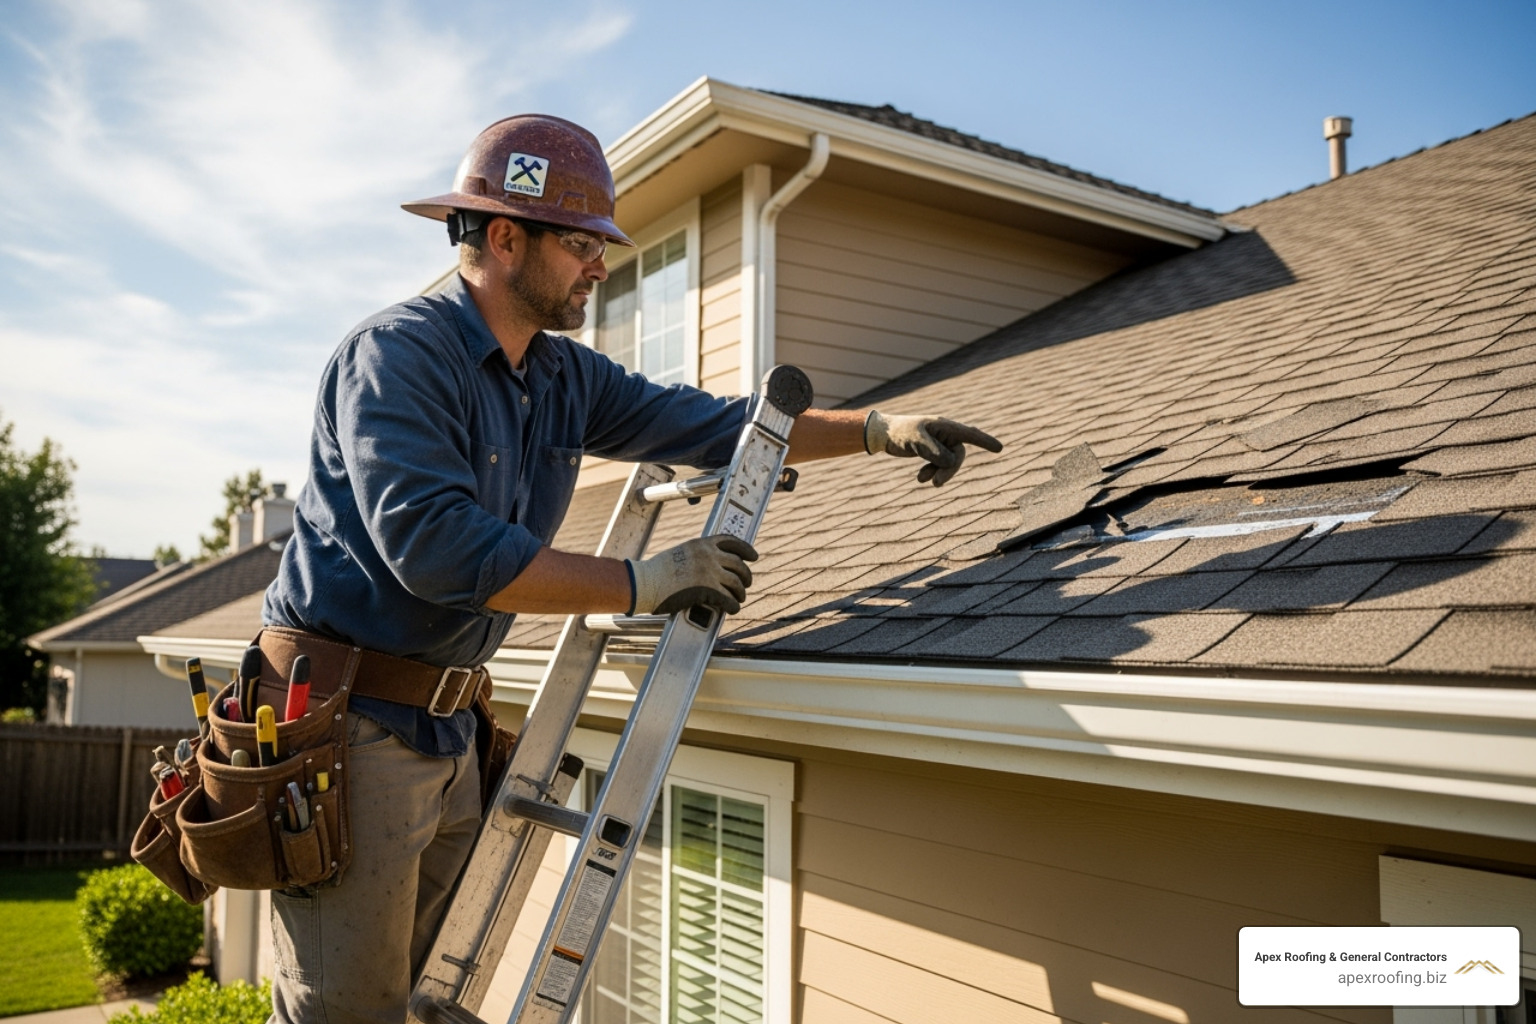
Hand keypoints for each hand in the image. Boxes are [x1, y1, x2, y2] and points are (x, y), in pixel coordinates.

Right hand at [628, 535, 758, 614]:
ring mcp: (709, 572)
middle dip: (746, 575)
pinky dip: (733, 605)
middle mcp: (708, 555)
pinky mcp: (707, 590)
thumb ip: (697, 556)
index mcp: (701, 544)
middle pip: (739, 564)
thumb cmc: (657, 572)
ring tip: (739, 598)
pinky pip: (729, 599)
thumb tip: (711, 566)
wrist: (645, 583)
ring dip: (740, 593)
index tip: (754, 556)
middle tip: (746, 583)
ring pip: (736, 583)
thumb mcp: (680, 554)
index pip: (731, 542)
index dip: (746, 549)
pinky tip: (732, 608)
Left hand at [864, 410, 1003, 485]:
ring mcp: (939, 443)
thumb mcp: (916, 441)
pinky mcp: (932, 451)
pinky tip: (920, 478)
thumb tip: (951, 462)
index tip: (999, 448)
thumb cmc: (900, 432)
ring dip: (938, 472)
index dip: (984, 441)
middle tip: (935, 484)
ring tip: (922, 480)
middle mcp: (945, 433)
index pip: (969, 434)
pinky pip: (939, 465)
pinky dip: (932, 472)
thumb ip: (934, 451)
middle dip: (949, 470)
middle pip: (957, 455)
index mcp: (944, 426)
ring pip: (949, 462)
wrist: (883, 434)